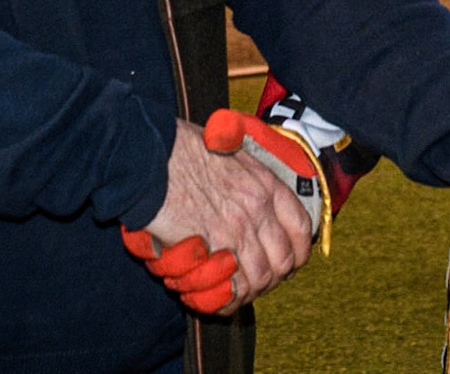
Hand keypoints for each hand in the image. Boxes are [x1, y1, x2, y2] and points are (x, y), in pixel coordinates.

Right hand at [123, 117, 312, 313]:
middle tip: (256, 282)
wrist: (149, 159)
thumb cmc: (180, 150)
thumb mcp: (227, 150)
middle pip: (284, 259)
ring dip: (249, 291)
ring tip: (233, 293)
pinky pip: (234, 287)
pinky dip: (229, 299)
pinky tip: (218, 298)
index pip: (301, 226)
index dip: (298, 250)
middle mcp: (258, 208)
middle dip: (273, 277)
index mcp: (264, 183)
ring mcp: (237, 230)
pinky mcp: (213, 249)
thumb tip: (247, 187)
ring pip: (260, 278)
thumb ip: (245, 174)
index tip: (290, 261)